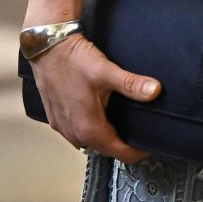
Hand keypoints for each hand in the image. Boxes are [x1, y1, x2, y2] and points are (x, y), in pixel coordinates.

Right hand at [28, 33, 161, 163]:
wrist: (47, 49)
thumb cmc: (74, 61)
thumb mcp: (106, 71)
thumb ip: (131, 84)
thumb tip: (155, 91)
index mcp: (88, 127)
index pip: (118, 152)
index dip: (137, 152)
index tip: (150, 145)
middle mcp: (73, 133)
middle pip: (104, 149)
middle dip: (123, 145)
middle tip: (140, 133)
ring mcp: (62, 127)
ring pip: (89, 142)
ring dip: (106, 138)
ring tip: (123, 126)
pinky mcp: (56, 119)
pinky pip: (77, 133)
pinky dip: (91, 130)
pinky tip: (100, 115)